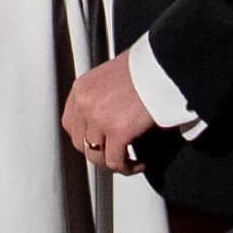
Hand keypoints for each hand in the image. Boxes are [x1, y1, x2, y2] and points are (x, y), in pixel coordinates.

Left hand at [63, 51, 156, 173]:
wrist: (163, 64)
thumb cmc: (145, 68)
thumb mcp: (112, 77)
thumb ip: (102, 97)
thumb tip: (108, 117)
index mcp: (82, 88)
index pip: (70, 123)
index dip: (84, 138)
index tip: (97, 143)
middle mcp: (85, 103)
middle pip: (81, 143)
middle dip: (98, 153)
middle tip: (115, 155)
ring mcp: (98, 118)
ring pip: (97, 156)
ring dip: (113, 163)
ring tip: (129, 162)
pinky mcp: (118, 131)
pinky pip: (116, 161)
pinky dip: (127, 167)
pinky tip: (139, 163)